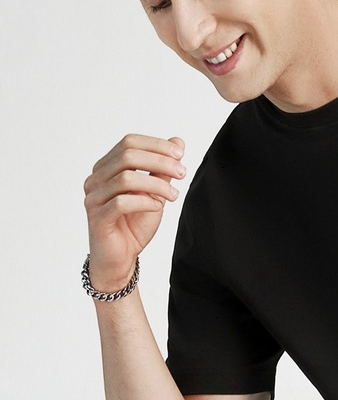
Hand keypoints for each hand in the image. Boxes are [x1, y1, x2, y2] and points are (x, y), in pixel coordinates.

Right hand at [84, 134, 185, 291]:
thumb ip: (162, 168)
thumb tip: (178, 141)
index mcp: (106, 167)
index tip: (180, 154)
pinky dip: (144, 201)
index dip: (156, 145)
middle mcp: (95, 179)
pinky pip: (121, 202)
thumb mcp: (154, 191)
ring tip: (173, 195)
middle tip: (182, 173)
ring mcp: (94, 198)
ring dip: (156, 184)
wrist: (121, 258)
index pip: (129, 143)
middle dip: (160, 161)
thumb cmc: (134, 224)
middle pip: (127, 156)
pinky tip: (157, 207)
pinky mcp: (97, 218)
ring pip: (125, 178)